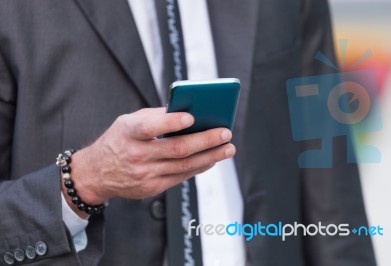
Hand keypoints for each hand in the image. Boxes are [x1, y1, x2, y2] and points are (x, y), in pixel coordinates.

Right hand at [65, 107, 234, 212]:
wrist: (96, 173)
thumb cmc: (118, 141)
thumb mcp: (128, 121)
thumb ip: (156, 116)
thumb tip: (189, 111)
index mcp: (129, 133)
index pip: (150, 128)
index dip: (171, 123)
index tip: (192, 117)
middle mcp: (136, 155)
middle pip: (177, 149)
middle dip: (205, 141)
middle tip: (225, 133)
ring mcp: (144, 174)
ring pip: (184, 166)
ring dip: (210, 157)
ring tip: (227, 148)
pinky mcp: (152, 188)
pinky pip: (181, 177)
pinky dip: (199, 167)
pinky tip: (211, 159)